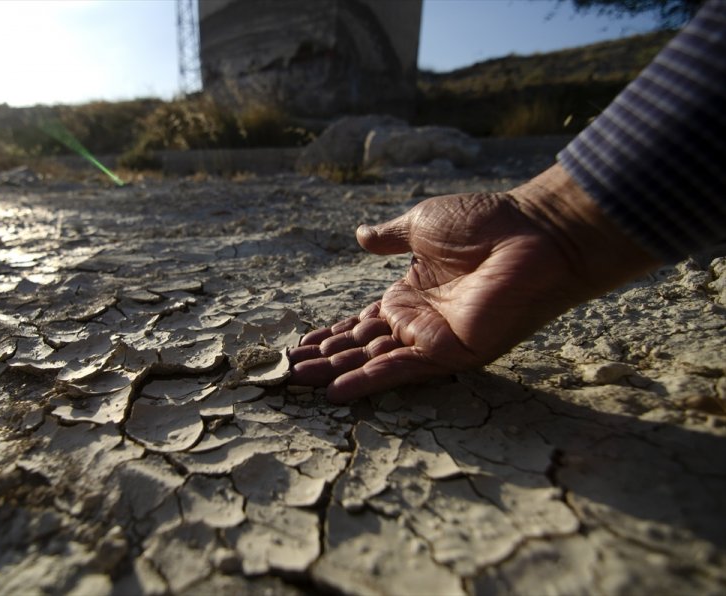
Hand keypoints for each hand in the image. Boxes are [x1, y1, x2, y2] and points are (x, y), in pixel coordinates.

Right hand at [289, 164, 658, 402]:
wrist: (532, 231)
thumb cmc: (483, 222)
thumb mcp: (423, 224)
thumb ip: (390, 236)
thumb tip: (359, 234)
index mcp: (410, 293)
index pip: (361, 321)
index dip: (331, 334)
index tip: (300, 346)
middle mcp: (418, 321)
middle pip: (361, 346)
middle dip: (324, 359)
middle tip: (286, 373)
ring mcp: (434, 338)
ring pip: (374, 361)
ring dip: (336, 373)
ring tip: (298, 383)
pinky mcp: (452, 351)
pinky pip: (403, 368)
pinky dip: (369, 381)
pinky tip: (337, 392)